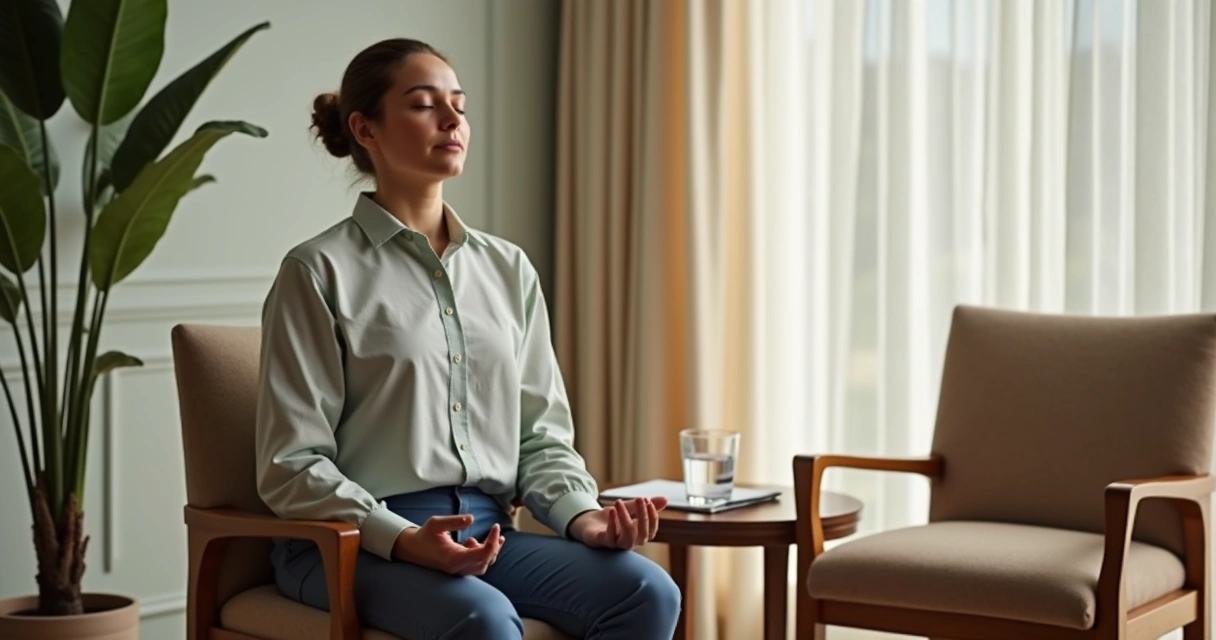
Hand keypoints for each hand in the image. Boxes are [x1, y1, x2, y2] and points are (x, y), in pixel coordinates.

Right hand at [391, 515, 505, 575]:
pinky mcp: (457, 570)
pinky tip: (473, 542)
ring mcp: (458, 571)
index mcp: (454, 558)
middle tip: (496, 530)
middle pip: (486, 561)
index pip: (482, 554)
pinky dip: (482, 555)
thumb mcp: (436, 524)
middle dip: (495, 546)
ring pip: (482, 565)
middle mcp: (458, 568)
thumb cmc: (423, 536)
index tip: (495, 526)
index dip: (493, 541)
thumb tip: (471, 518)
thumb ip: (454, 521)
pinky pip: (476, 566)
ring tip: (494, 537)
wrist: (411, 550)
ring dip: (491, 552)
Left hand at [567, 497, 667, 549]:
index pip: (651, 531)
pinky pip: (609, 537)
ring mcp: (616, 544)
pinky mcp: (602, 542)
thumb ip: (643, 506)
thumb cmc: (610, 518)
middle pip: (642, 535)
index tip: (648, 500)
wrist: (588, 523)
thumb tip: (666, 499)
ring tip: (620, 503)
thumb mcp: (627, 508)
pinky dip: (612, 524)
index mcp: (636, 535)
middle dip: (643, 516)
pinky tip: (612, 511)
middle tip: (640, 499)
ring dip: (626, 519)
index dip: (652, 517)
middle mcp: (629, 542)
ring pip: (627, 539)